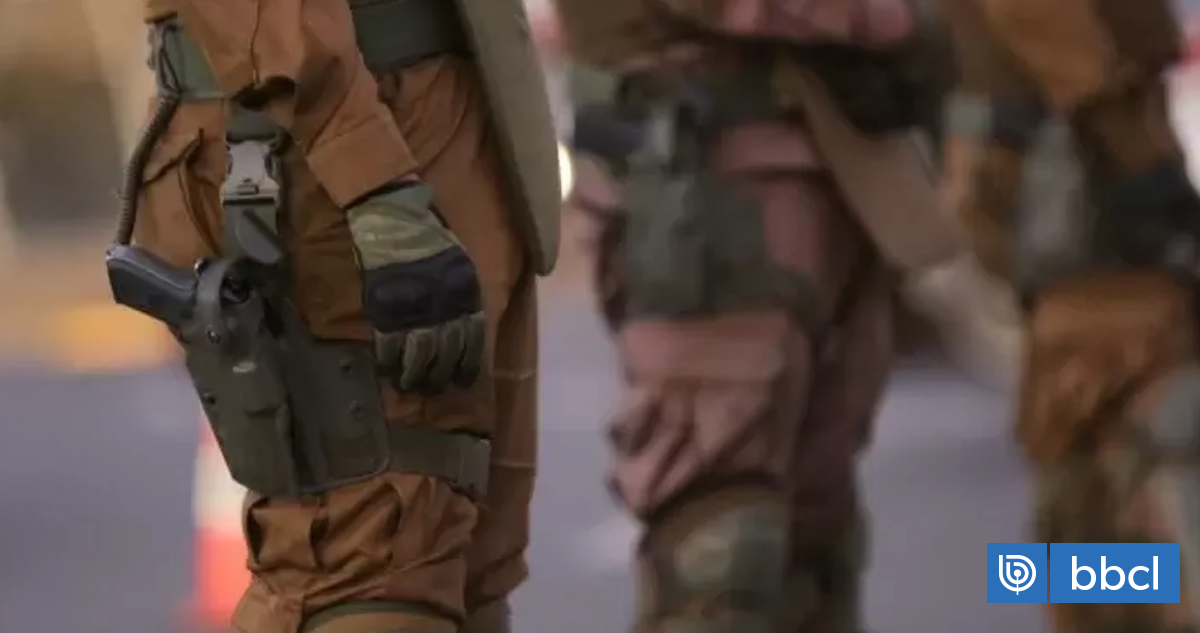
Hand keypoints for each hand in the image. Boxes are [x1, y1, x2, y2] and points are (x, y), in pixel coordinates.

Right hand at [347, 182, 485, 392]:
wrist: (395, 219)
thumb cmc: (429, 239)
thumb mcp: (459, 265)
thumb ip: (462, 295)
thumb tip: (465, 323)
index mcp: (465, 296)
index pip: (472, 340)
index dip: (468, 364)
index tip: (464, 380)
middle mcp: (444, 308)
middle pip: (446, 353)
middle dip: (441, 375)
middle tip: (436, 388)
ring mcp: (414, 311)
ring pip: (418, 356)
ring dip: (414, 376)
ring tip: (410, 386)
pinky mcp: (386, 310)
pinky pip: (388, 346)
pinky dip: (388, 363)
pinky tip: (387, 372)